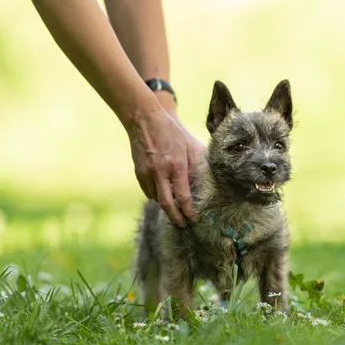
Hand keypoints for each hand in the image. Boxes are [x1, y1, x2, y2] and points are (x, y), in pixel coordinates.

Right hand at [125, 101, 204, 226]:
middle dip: (176, 218)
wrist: (144, 119)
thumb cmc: (173, 132)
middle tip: (183, 225)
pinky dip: (157, 196)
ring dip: (167, 206)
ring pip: (157, 199)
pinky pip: (149, 191)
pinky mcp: (138, 173)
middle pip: (167, 205)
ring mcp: (147, 173)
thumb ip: (199, 165)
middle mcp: (160, 172)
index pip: (183, 197)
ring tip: (176, 211)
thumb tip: (206, 183)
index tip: (195, 219)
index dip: (189, 211)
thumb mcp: (191, 146)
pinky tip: (165, 194)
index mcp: (176, 166)